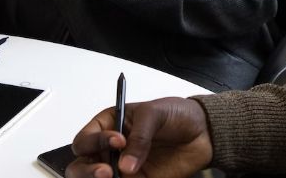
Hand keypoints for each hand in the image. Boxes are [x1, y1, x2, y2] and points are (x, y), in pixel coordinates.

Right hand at [68, 98, 212, 177]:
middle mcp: (110, 151)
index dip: (96, 142)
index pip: (86, 139)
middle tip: (106, 171)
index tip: (119, 141)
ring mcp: (122, 170)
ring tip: (115, 177)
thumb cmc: (176, 115)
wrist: (203, 133)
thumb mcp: (155, 113)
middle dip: (87, 171)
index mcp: (108, 126)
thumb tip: (126, 165)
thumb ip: (139, 137)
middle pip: (81, 166)